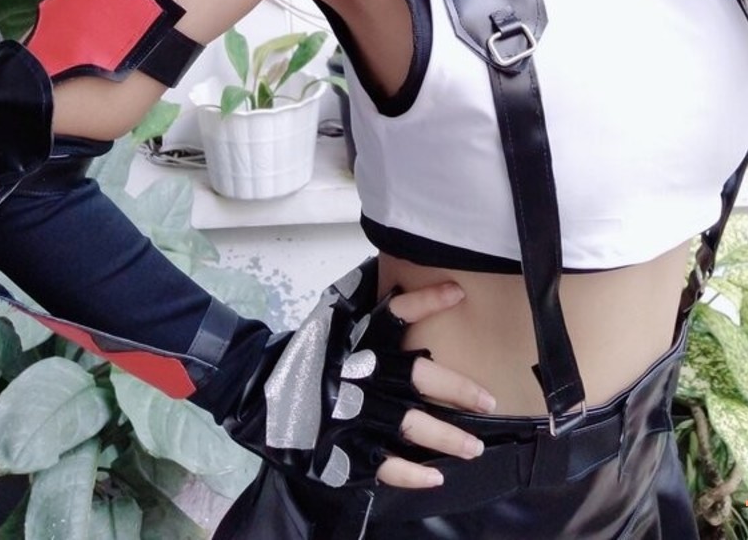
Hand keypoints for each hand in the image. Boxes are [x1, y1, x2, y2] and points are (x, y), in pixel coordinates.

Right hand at [272, 264, 494, 493]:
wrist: (258, 392)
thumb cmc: (305, 353)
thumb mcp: (332, 318)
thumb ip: (364, 301)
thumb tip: (392, 271)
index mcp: (359, 340)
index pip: (397, 312)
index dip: (428, 300)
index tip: (458, 292)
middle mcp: (363, 375)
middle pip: (420, 379)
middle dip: (459, 391)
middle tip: (489, 402)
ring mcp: (356, 415)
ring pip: (412, 426)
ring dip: (448, 438)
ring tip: (474, 447)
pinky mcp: (345, 449)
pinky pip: (385, 465)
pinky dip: (411, 474)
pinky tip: (434, 477)